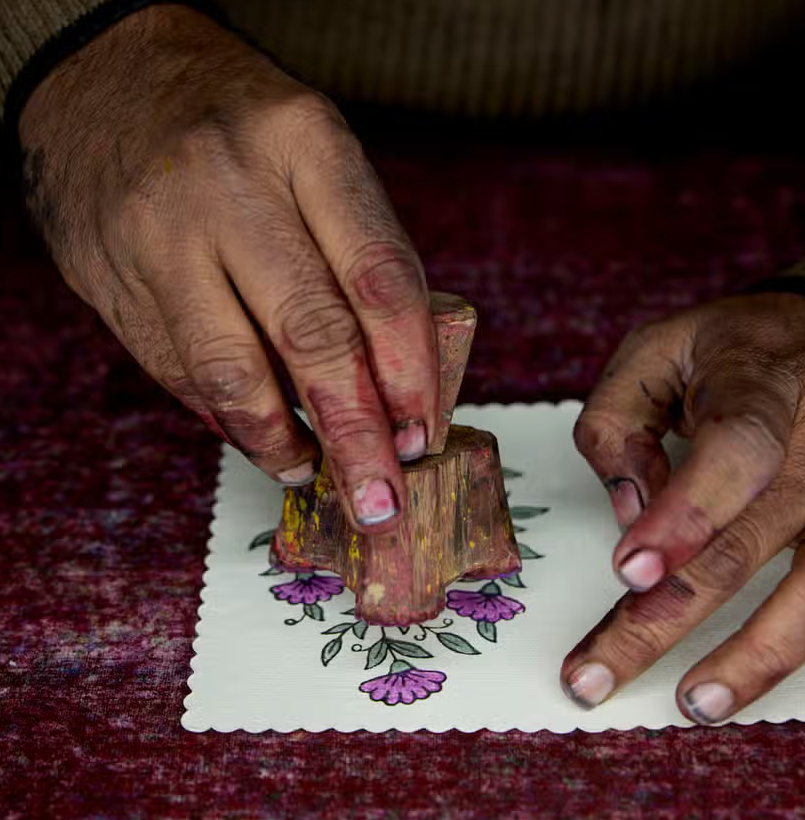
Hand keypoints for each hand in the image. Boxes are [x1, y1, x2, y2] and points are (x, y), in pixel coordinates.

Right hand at [18, 6, 437, 531]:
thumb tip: (395, 377)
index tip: (423, 430)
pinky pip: (181, 373)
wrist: (103, 76)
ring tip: (316, 473)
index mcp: (305, 143)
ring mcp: (161, 235)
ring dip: (283, 442)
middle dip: (355, 432)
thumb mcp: (316, 153)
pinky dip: (229, 421)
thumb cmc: (237, 123)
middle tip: (380, 493)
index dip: (409, 369)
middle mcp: (230, 186)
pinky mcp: (114, 279)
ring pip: (234, 372)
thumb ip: (355, 254)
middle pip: (311, 335)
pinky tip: (262, 441)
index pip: (378, 276)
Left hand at [564, 290, 804, 722]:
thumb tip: (628, 512)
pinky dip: (790, 645)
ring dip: (748, 659)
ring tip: (691, 705)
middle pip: (743, 550)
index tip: (631, 570)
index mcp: (763, 392)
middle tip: (592, 676)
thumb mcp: (655, 349)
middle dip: (662, 619)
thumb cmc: (731, 349)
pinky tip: (747, 681)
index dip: (687, 514)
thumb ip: (619, 419)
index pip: (735, 455)